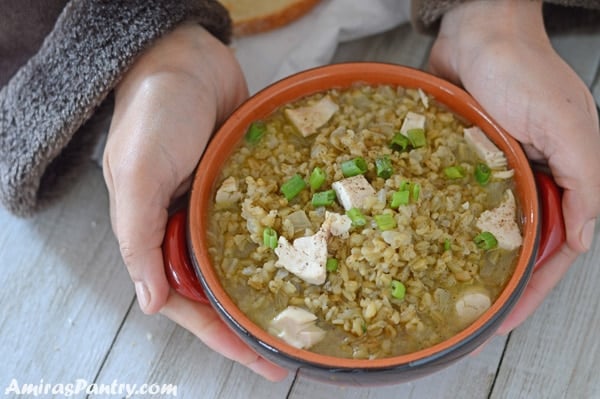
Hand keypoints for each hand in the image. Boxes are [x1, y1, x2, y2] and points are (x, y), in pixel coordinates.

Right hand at [102, 24, 285, 379]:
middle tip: (294, 347)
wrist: (186, 57)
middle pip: (223, 289)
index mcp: (157, 234)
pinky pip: (269, 219)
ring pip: (247, 258)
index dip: (222, 337)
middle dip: (254, 320)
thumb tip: (149, 303)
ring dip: (274, 284)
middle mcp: (190, 227)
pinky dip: (288, 239)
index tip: (260, 361)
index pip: (188, 303)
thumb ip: (138, 239)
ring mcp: (221, 206)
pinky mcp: (246, 183)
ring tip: (315, 311)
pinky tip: (317, 254)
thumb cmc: (156, 113)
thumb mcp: (136, 175)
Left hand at [428, 0, 599, 333]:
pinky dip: (442, 225)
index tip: (507, 320)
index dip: (535, 288)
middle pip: (517, 246)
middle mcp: (528, 180)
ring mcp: (492, 172)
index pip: (555, 247)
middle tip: (472, 318)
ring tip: (444, 293)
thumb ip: (585, 182)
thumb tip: (583, 241)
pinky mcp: (460, 160)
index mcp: (563, 177)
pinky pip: (453, 201)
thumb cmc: (523, 71)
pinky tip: (422, 246)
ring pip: (484, 228)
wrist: (477, 30)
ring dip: (469, 259)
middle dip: (499, 283)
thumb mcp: (567, 125)